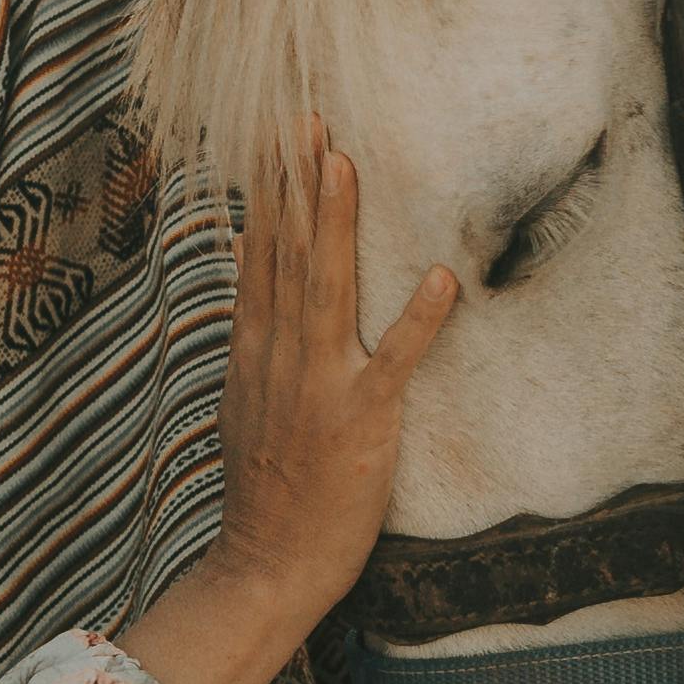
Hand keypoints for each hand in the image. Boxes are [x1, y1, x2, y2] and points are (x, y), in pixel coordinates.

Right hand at [120, 122, 458, 683]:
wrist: (266, 565)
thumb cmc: (266, 492)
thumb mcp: (242, 404)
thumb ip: (252, 340)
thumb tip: (253, 273)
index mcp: (254, 352)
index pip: (260, 256)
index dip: (269, 194)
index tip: (273, 137)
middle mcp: (280, 357)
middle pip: (286, 255)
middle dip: (294, 184)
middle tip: (304, 118)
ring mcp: (319, 386)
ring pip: (326, 289)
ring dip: (335, 224)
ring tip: (343, 163)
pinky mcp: (361, 421)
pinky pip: (395, 361)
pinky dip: (418, 319)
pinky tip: (441, 276)